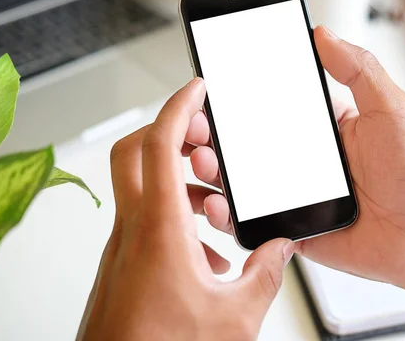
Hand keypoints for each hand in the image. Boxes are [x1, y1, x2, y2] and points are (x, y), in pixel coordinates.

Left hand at [78, 78, 296, 340]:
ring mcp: (123, 248)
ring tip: (217, 209)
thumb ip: (264, 274)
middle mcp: (133, 231)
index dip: (179, 106)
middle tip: (207, 140)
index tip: (197, 87)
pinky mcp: (122, 265)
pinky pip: (146, 223)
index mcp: (159, 229)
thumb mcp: (233, 316)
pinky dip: (175, 220)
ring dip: (180, 184)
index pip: (159, 143)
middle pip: (136, 152)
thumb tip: (281, 248)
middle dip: (172, 133)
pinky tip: (204, 256)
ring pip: (143, 189)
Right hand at [190, 26, 404, 289]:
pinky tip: (217, 203)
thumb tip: (324, 34)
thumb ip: (359, 70)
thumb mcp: (392, 110)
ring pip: (245, 180)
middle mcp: (307, 160)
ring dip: (216, 169)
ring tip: (201, 158)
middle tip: (198, 125)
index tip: (217, 87)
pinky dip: (230, 214)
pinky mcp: (294, 226)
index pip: (276, 106)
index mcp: (327, 128)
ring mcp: (298, 194)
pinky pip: (256, 220)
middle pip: (251, 143)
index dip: (245, 97)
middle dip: (218, 133)